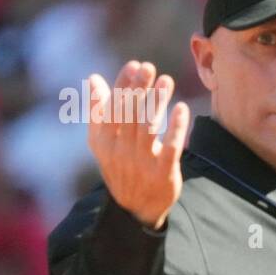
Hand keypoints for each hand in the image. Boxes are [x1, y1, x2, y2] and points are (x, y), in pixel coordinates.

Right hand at [86, 60, 190, 229]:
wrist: (135, 209)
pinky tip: (182, 108)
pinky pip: (170, 148)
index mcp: (103, 141)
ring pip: (149, 127)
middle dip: (139, 89)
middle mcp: (120, 151)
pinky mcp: (163, 174)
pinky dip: (175, 128)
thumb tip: (94, 79)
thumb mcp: (104, 142)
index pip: (112, 108)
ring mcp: (141, 163)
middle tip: (150, 67)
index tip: (134, 64)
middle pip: (129, 115)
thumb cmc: (121, 166)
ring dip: (157, 102)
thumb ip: (99, 111)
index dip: (122, 85)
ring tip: (167, 80)